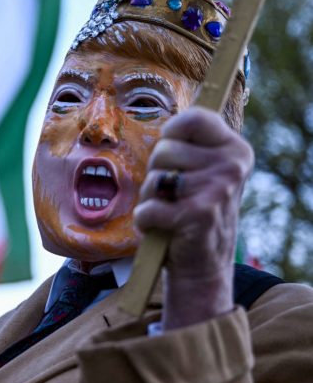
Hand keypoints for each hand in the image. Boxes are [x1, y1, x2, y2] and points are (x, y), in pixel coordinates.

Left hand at [133, 107, 253, 329]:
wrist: (203, 266)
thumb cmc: (193, 211)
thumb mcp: (203, 171)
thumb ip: (191, 144)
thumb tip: (173, 116)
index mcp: (235, 150)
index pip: (192, 118)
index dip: (172, 134)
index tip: (175, 156)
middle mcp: (232, 166)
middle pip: (164, 149)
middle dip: (157, 173)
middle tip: (175, 196)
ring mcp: (218, 190)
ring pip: (154, 179)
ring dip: (152, 199)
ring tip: (171, 212)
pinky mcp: (197, 215)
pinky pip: (148, 208)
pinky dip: (146, 222)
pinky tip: (165, 229)